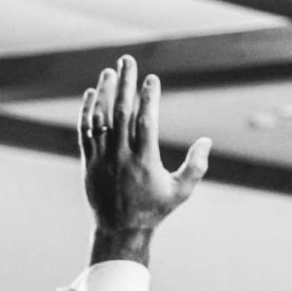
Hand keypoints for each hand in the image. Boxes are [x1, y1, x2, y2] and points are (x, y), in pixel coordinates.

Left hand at [79, 56, 211, 261]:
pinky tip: (92, 93)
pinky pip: (85, 131)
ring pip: (100, 118)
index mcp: (144, 161)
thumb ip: (196, 166)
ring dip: (104, 92)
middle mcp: (121, 156)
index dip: (148, 98)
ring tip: (110, 71)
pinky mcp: (88, 161)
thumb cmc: (155, 209)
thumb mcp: (182, 191)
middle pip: (121, 112)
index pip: (145, 122)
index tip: (151, 79)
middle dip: (124, 83)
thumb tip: (206, 140)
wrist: (119, 229)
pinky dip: (87, 110)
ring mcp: (102, 158)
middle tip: (127, 60)